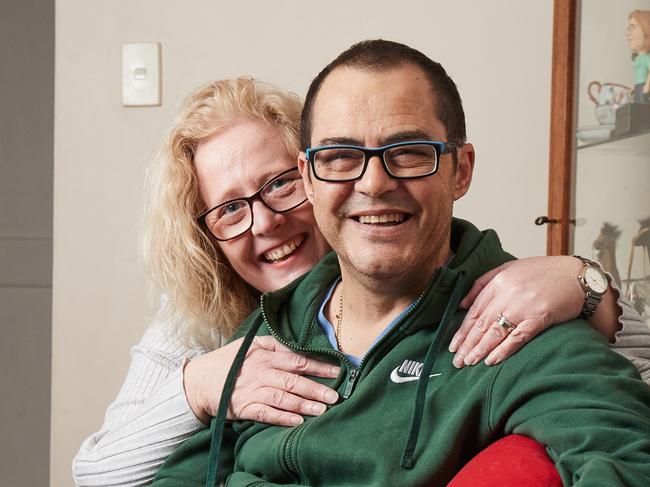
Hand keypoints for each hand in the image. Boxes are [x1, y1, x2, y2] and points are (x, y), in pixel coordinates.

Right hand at [184, 336, 339, 425]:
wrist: (200, 380)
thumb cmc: (229, 361)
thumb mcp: (251, 345)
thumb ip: (274, 346)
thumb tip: (297, 347)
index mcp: (265, 356)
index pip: (297, 361)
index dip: (318, 367)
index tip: (337, 372)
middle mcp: (261, 372)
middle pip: (294, 381)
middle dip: (316, 389)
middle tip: (335, 396)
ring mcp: (252, 391)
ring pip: (283, 398)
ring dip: (304, 405)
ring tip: (322, 410)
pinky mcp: (244, 408)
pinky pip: (267, 414)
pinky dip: (282, 418)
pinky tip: (297, 422)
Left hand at [449, 256, 584, 367]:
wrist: (578, 276)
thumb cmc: (543, 273)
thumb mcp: (509, 268)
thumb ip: (482, 283)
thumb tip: (462, 304)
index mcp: (499, 281)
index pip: (475, 310)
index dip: (462, 330)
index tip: (453, 345)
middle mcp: (508, 293)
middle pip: (482, 323)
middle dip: (467, 344)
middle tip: (457, 361)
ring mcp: (524, 306)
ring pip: (496, 332)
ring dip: (480, 350)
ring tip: (468, 362)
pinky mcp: (540, 317)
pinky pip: (518, 337)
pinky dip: (503, 350)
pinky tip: (491, 361)